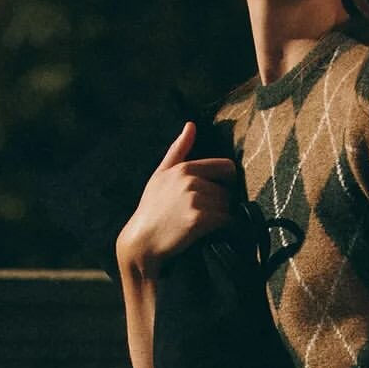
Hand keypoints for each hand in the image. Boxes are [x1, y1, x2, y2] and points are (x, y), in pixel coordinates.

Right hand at [116, 121, 235, 278]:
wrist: (141, 242)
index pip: (226, 167)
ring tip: (203, 226)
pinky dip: (223, 228)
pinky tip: (210, 234)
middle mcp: (190, 181)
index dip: (227, 182)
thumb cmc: (151, 209)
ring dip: (221, 217)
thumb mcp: (160, 175)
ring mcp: (194, 200)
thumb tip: (191, 124)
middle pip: (227, 191)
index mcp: (184, 168)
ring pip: (226, 206)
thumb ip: (178, 150)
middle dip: (221, 204)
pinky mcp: (198, 220)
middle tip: (205, 216)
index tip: (218, 195)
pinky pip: (225, 220)